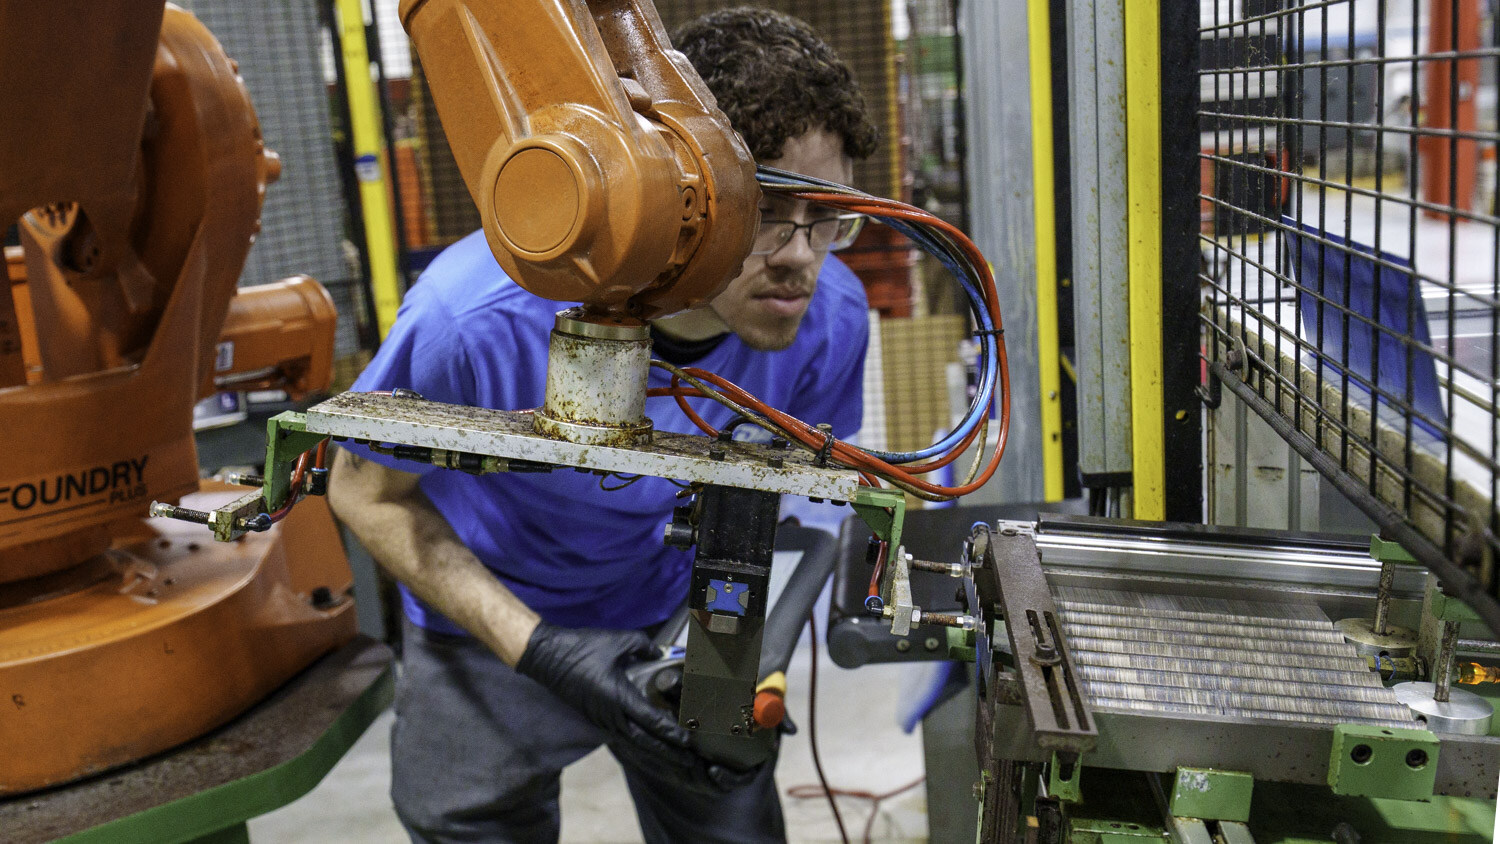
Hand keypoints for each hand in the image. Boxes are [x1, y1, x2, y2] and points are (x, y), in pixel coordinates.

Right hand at [515, 623, 696, 767]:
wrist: (548, 657)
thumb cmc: (583, 648)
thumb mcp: (619, 640)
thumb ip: (645, 646)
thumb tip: (660, 653)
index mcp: (619, 698)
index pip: (652, 722)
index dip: (673, 733)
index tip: (689, 741)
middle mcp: (611, 714)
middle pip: (645, 742)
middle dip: (669, 753)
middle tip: (690, 762)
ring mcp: (602, 718)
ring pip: (633, 742)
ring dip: (655, 751)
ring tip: (676, 757)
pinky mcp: (596, 717)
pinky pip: (622, 736)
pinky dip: (640, 743)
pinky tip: (650, 744)